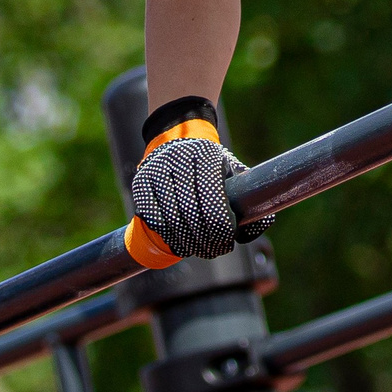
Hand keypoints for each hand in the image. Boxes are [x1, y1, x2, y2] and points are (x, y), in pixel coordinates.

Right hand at [124, 98, 274, 266]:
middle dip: (204, 240)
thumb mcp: (236, 173)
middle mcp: (178, 160)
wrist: (179, 141)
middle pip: (190, 214)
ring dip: (186, 243)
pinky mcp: (141, 183)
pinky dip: (167, 236)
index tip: (227, 242)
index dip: (221, 228)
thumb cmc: (214, 167)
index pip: (213, 201)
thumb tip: (247, 235)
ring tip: (199, 250)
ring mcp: (156, 171)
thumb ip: (250, 202)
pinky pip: (152, 219)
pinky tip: (180, 243)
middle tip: (214, 250)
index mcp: (206, 155)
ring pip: (170, 220)